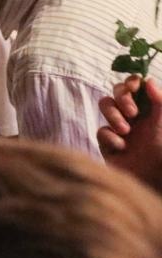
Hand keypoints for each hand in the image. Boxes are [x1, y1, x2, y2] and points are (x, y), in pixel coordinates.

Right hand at [99, 76, 161, 191]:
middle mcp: (133, 115)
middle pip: (116, 92)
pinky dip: (110, 138)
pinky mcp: (107, 143)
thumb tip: (148, 80)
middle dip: (121, 99)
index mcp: (149, 108)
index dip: (131, 83)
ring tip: (126, 132)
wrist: (154, 177)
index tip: (135, 88)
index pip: (134, 86)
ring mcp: (118, 128)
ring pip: (105, 106)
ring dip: (113, 116)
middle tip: (133, 113)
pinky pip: (101, 131)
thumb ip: (159, 99)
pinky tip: (122, 148)